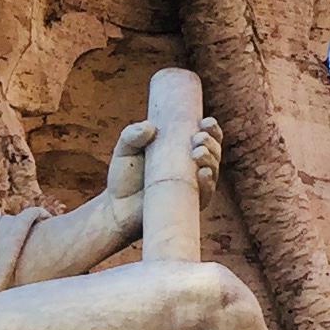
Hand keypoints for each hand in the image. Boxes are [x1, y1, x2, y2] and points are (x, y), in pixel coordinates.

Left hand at [107, 111, 222, 217]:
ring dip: (211, 160)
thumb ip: (132, 135)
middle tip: (199, 138)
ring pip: (212, 172)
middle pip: (214, 153)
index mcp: (182, 150)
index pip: (205, 136)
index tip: (205, 121)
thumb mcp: (124, 149)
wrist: (115, 208)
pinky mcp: (189, 206)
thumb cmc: (124, 176)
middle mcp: (192, 168)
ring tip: (198, 152)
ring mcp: (192, 188)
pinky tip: (202, 173)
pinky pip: (205, 195)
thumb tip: (149, 127)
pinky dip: (207, 184)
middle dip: (212, 143)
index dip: (211, 129)